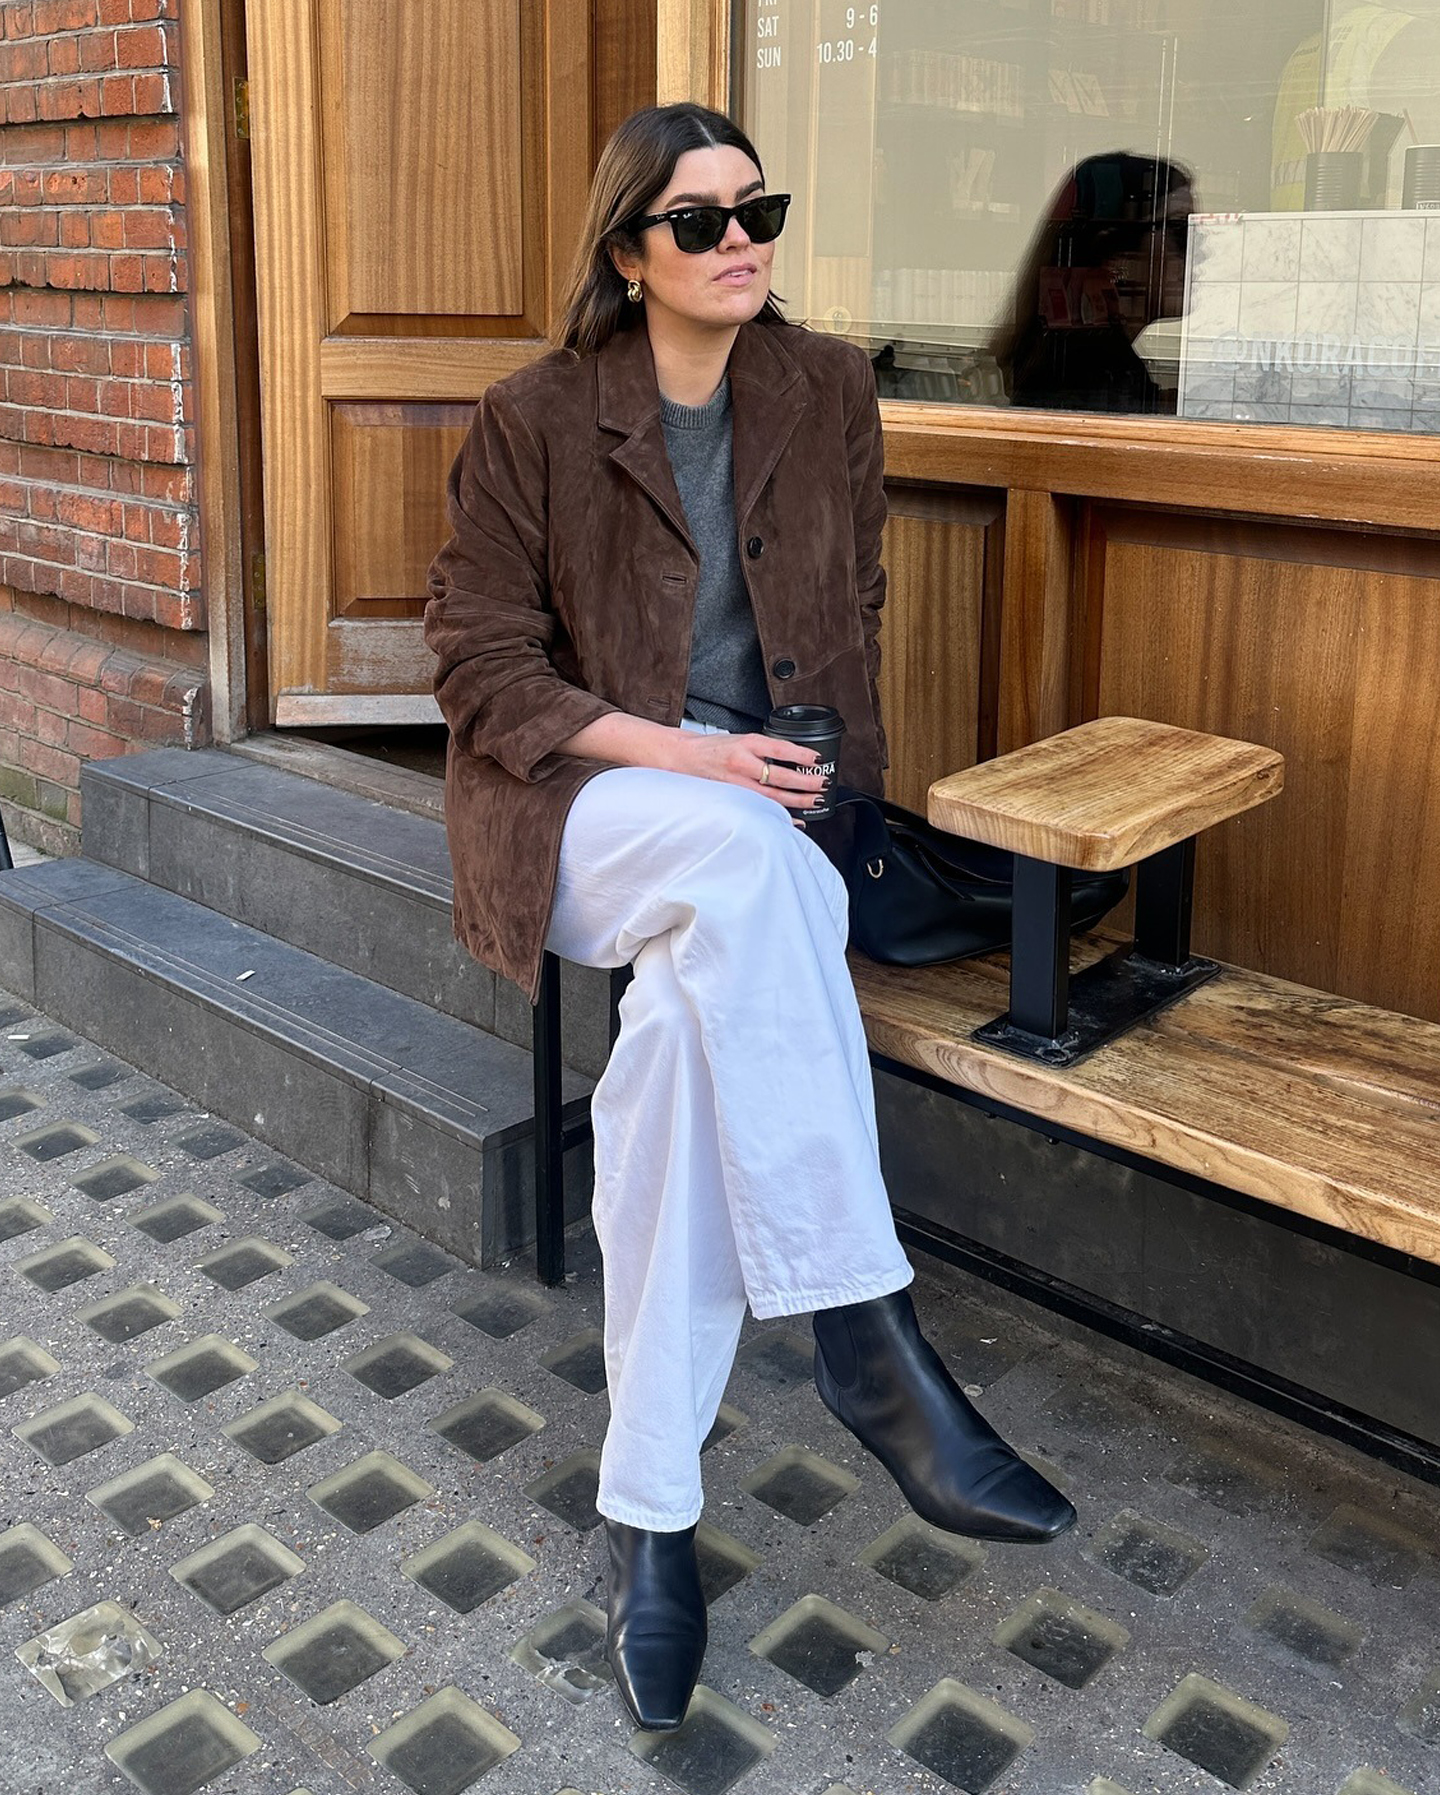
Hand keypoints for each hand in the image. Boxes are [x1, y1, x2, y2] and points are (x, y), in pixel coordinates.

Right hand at [673, 729, 827, 814]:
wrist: (684, 758)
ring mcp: (736, 783)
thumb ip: (765, 749)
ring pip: (771, 796)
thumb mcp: (741, 738)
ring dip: (796, 800)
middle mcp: (741, 763)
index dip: (800, 754)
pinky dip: (779, 816)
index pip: (779, 748)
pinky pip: (760, 809)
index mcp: (746, 744)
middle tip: (822, 784)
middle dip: (804, 782)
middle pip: (778, 776)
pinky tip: (794, 820)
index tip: (816, 759)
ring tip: (814, 801)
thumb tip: (794, 760)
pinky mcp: (732, 798)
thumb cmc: (714, 749)